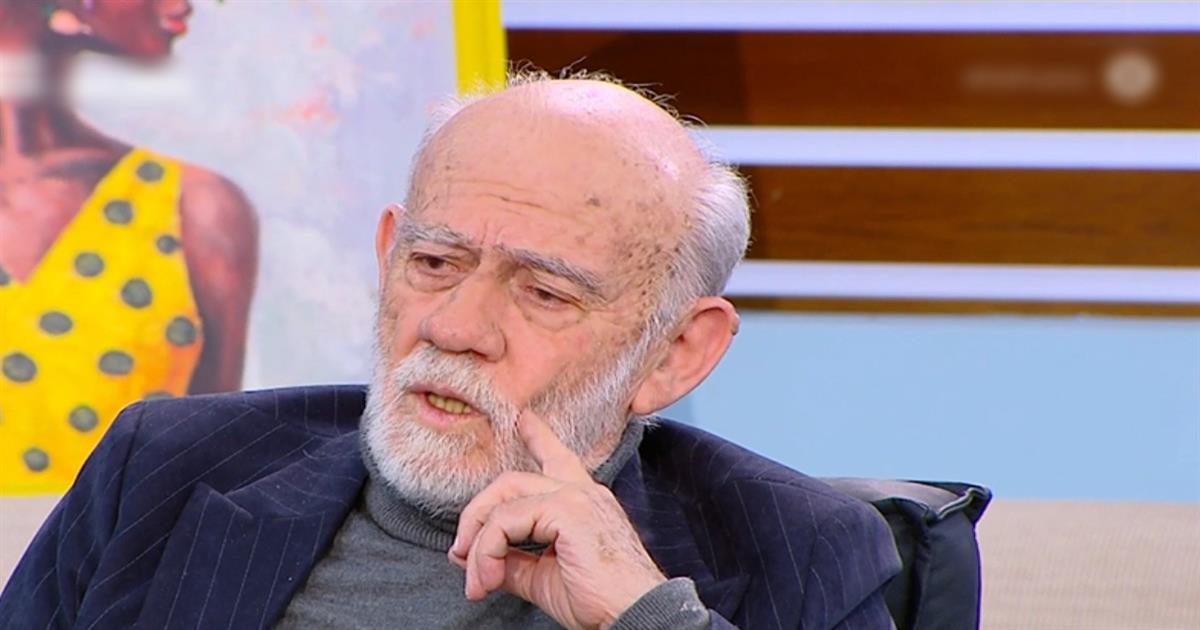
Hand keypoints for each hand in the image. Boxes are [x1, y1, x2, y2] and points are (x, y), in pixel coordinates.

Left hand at [448, 410, 666, 628]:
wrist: (633, 615)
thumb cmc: (600, 601)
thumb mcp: (544, 578)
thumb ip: (513, 561)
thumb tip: (476, 559)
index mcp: (582, 501)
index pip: (556, 459)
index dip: (538, 437)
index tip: (523, 420)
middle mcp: (581, 490)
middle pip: (511, 481)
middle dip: (477, 514)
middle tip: (461, 554)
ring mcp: (575, 496)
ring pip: (503, 499)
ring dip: (478, 540)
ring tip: (475, 579)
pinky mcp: (567, 510)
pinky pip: (506, 521)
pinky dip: (487, 550)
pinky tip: (487, 577)